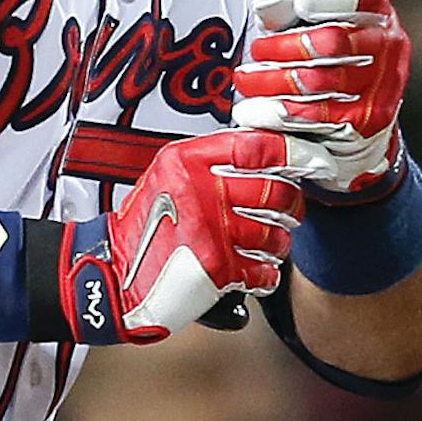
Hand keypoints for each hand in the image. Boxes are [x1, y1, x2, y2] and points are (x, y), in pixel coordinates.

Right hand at [60, 128, 302, 342]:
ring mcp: (209, 230)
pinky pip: (264, 270)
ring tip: (264, 245)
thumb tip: (267, 154)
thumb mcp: (168, 175)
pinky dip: (264, 275)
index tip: (308, 160)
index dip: (292, 151)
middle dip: (291, 204)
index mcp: (186, 161)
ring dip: (277, 244)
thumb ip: (210, 162)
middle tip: (286, 210)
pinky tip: (251, 271)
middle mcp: (198, 191)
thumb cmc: (144, 228)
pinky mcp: (215, 268)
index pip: (256, 144)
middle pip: (276, 189)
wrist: (113, 275)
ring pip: (276, 233)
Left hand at [232, 0, 409, 198]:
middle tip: (258, 50)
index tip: (302, 2)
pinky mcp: (365, 121)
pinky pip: (315, 115)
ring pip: (318, 80)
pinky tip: (257, 110)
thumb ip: (288, 13)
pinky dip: (279, 112)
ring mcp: (381, 86)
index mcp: (376, 15)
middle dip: (285, 46)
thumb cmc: (331, 64)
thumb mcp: (311, 29)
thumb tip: (266, 6)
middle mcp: (387, 47)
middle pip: (332, 41)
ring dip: (273, 80)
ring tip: (247, 80)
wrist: (358, 121)